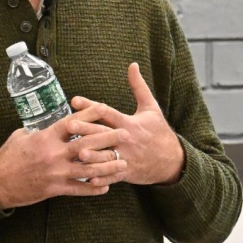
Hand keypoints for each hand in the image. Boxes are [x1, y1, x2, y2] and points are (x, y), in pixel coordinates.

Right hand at [0, 112, 130, 209]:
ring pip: (89, 169)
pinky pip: (79, 189)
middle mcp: (54, 154)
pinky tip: (106, 186)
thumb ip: (39, 130)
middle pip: (87, 144)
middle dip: (109, 139)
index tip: (106, 107)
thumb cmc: (7, 157)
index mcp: (45, 137)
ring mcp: (56, 172)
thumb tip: (51, 124)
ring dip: (108, 166)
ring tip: (123, 163)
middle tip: (126, 134)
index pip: (73, 122)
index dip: (90, 114)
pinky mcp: (55, 189)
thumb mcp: (21, 136)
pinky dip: (94, 188)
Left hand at [69, 63, 183, 186]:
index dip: (92, 106)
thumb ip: (138, 86)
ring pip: (107, 155)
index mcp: (129, 123)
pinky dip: (102, 177)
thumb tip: (133, 64)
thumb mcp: (151, 107)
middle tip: (69, 125)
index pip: (107, 112)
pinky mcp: (127, 171)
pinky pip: (113, 175)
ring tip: (77, 152)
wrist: (173, 159)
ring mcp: (127, 156)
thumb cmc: (158, 131)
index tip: (75, 100)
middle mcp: (126, 139)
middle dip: (86, 129)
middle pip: (103, 133)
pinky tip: (88, 178)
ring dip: (92, 155)